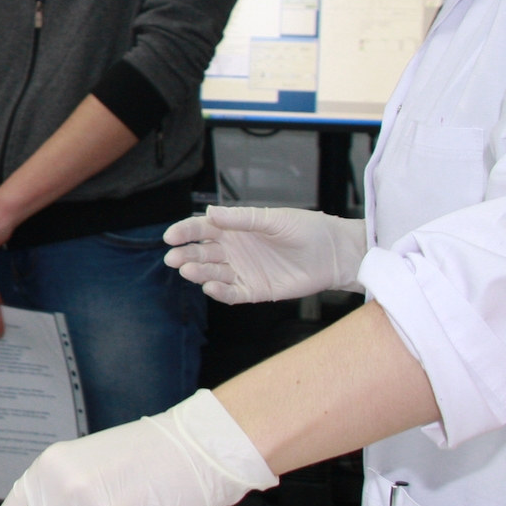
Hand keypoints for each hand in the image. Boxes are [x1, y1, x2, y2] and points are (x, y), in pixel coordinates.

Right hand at [162, 205, 366, 303]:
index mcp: (236, 229)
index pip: (203, 229)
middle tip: (173, 259)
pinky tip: (211, 288)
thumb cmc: (307, 230)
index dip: (185, 232)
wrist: (335, 254)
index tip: (171, 236)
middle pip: (203, 253)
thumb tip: (210, 212)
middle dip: (186, 256)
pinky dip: (220, 292)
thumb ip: (242, 219)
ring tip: (188, 272)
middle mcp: (236, 250)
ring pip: (213, 273)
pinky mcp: (256, 290)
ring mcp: (244, 271)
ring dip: (199, 273)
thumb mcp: (273, 219)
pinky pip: (233, 293)